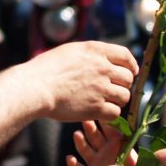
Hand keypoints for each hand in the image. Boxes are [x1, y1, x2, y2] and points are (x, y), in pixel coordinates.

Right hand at [19, 41, 137, 122]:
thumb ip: (91, 55)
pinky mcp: (97, 108)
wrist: (34, 87)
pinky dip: (110, 115)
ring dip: (117, 100)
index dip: (131, 65)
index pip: (126, 55)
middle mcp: (102, 68)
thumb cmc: (45, 69)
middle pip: (128, 78)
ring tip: (104, 101)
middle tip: (112, 90)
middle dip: (122, 85)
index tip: (131, 71)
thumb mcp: (70, 51)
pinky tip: (99, 112)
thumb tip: (104, 60)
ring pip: (125, 96)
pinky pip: (116, 113)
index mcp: (96, 51)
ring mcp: (101, 88)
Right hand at [67, 120, 137, 165]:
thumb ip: (155, 159)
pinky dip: (73, 164)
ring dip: (81, 142)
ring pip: (85, 150)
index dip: (106, 124)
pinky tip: (70, 158)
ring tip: (77, 134)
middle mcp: (105, 153)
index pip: (111, 132)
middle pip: (95, 138)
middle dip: (91, 128)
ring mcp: (96, 163)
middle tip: (86, 121)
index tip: (101, 115)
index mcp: (118, 148)